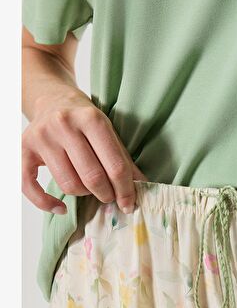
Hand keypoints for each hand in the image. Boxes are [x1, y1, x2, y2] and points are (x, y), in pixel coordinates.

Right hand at [22, 90, 146, 214]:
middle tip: (109, 196)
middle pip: (92, 177)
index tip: (129, 204)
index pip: (114, 165)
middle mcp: (64, 124)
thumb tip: (143, 188)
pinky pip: (30, 185)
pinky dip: (46, 203)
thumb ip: (124, 161)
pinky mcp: (24, 148)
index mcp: (91, 119)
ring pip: (69, 185)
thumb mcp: (109, 133)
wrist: (52, 99)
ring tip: (88, 188)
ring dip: (83, 194)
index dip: (125, 190)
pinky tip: (60, 208)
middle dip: (106, 194)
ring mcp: (42, 136)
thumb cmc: (85, 121)